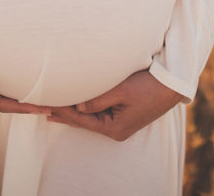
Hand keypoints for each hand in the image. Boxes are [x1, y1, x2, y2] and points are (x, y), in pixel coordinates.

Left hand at [46, 69, 184, 141]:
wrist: (172, 84)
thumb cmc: (149, 86)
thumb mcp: (121, 91)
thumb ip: (97, 98)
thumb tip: (77, 104)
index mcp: (115, 128)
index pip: (81, 119)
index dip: (63, 110)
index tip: (46, 103)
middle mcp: (116, 129)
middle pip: (83, 122)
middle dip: (63, 114)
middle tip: (40, 109)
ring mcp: (120, 123)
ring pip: (89, 117)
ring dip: (73, 110)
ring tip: (51, 108)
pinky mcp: (123, 114)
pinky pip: (98, 112)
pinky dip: (85, 107)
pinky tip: (75, 104)